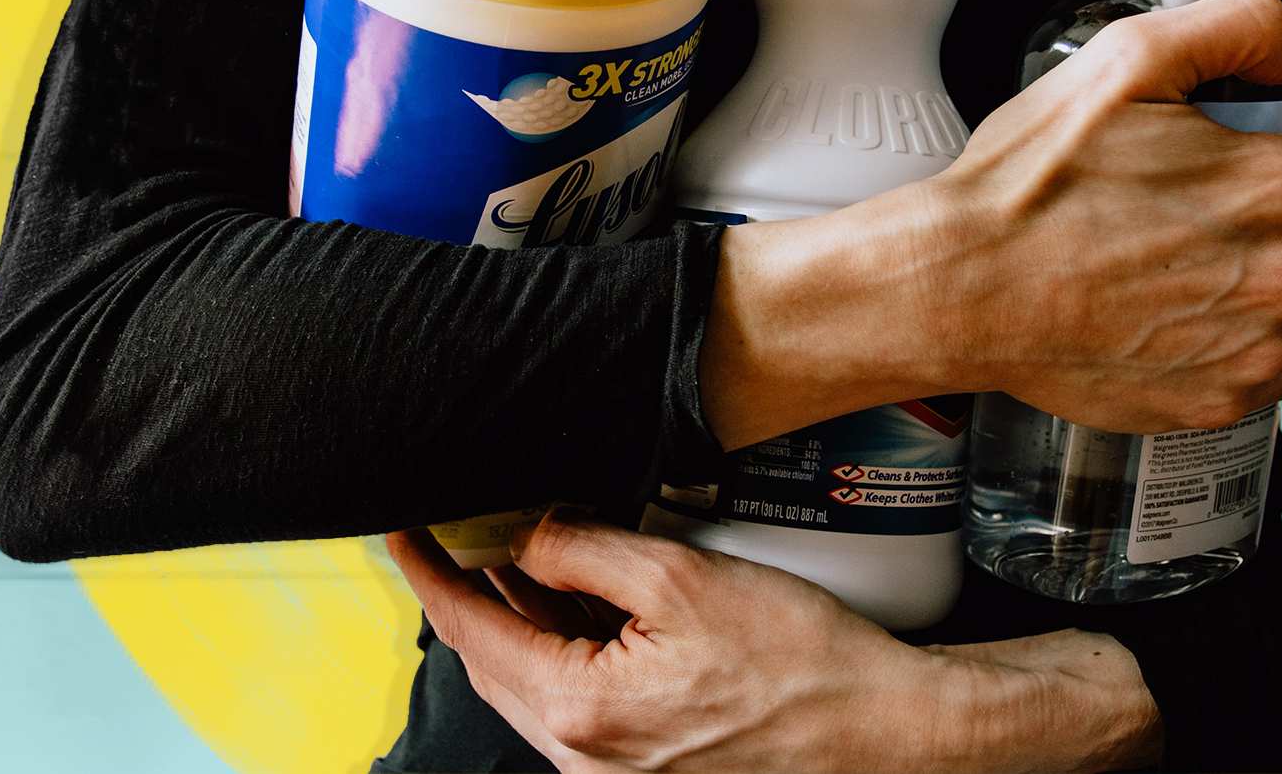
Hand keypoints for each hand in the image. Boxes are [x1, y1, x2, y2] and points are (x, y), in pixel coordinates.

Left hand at [387, 513, 1162, 771]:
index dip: (430, 576)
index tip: (400, 532)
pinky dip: (567, 650)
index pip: (473, 632)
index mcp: (580, 712)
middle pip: (497, 665)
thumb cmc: (800, 661)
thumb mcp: (681, 579)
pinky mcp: (647, 769)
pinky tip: (581, 605)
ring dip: (521, 622)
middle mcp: (584, 760)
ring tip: (516, 555)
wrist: (881, 731)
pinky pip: (579, 703)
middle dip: (471, 596)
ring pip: (536, 685)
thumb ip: (585, 553)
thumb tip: (524, 539)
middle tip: (454, 532)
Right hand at [704, 0, 1281, 444]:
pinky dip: (1248, 344)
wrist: (964, 287)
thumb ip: (1232, 26)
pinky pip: (1279, 369)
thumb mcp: (1126, 60)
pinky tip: (1189, 317)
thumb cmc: (1030, 184)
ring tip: (1190, 266)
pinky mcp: (1222, 401)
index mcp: (1274, 182)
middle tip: (1207, 211)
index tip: (1241, 159)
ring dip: (1274, 281)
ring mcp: (1256, 346)